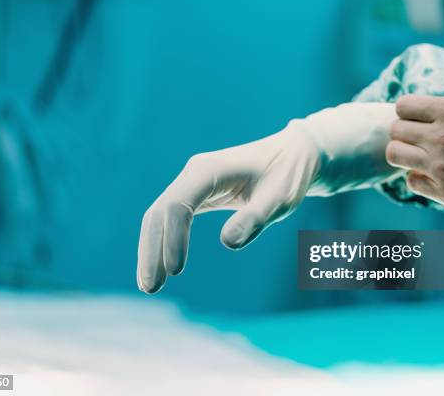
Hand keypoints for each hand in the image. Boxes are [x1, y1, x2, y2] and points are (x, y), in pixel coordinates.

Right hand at [138, 103, 397, 292]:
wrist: (292, 156)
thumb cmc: (287, 175)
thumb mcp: (280, 197)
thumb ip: (255, 218)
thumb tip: (228, 243)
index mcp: (209, 169)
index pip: (179, 205)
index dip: (173, 238)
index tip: (176, 271)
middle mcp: (194, 174)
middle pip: (160, 213)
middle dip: (152, 250)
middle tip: (151, 288)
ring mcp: (192, 184)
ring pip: (160, 217)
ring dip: (153, 250)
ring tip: (151, 286)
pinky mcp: (196, 195)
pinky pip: (172, 220)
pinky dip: (164, 243)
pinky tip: (163, 268)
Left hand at [386, 95, 443, 212]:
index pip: (403, 105)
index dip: (408, 112)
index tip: (417, 119)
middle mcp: (439, 137)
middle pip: (394, 131)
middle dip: (404, 134)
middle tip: (418, 141)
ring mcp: (438, 166)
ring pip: (394, 155)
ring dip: (404, 156)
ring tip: (420, 158)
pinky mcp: (443, 191)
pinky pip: (411, 182)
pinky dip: (418, 179)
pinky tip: (434, 177)